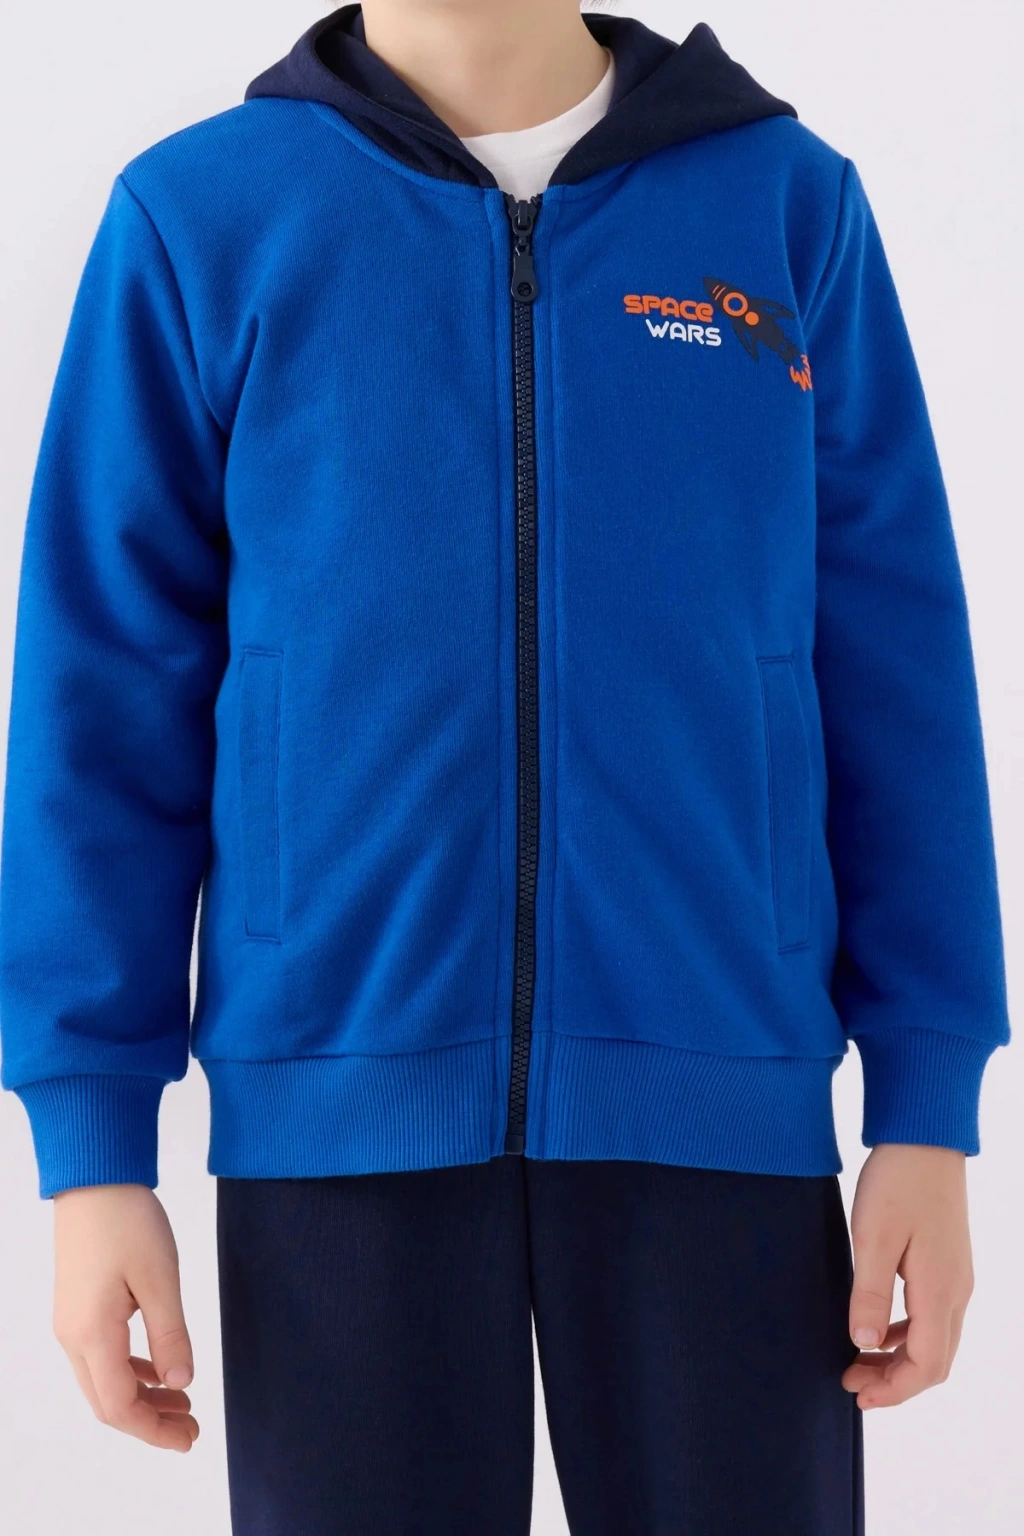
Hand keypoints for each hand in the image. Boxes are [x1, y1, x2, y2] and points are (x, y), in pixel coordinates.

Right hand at [52, 1183, 199, 1452]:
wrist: (94, 1179)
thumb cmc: (127, 1222)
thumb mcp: (160, 1278)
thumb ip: (171, 1335)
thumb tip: (182, 1383)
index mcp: (92, 1334)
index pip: (119, 1407)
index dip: (154, 1430)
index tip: (189, 1438)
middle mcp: (73, 1337)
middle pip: (108, 1402)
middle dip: (150, 1422)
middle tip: (192, 1428)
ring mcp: (71, 1323)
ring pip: (104, 1382)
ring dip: (142, 1398)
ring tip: (184, 1403)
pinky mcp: (78, 1308)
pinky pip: (102, 1357)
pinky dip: (132, 1372)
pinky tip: (161, 1371)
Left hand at [842, 1143, 973, 1409]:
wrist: (924, 1137)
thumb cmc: (897, 1181)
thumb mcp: (872, 1236)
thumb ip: (868, 1292)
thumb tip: (863, 1342)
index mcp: (939, 1290)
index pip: (926, 1365)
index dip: (894, 1391)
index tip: (857, 1395)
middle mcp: (956, 1290)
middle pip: (935, 1360)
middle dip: (895, 1382)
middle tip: (851, 1382)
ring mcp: (956, 1276)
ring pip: (935, 1339)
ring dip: (900, 1359)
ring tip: (857, 1360)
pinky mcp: (947, 1262)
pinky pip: (932, 1315)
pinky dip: (906, 1333)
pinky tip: (877, 1328)